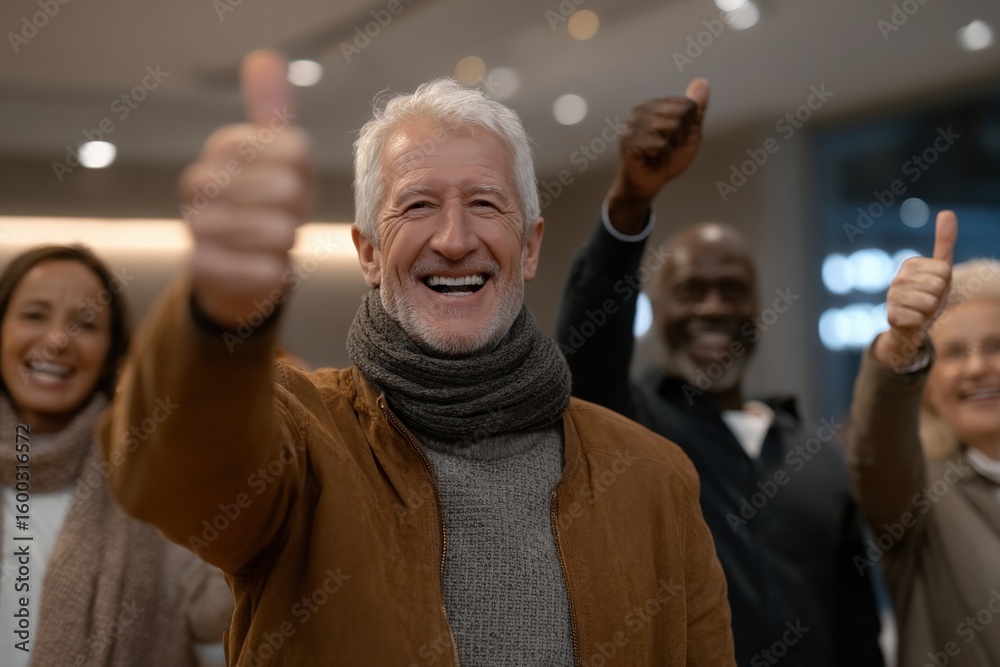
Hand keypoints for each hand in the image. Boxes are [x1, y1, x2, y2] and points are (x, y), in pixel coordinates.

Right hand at [181, 49, 312, 327]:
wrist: (239, 267)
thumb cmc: (265, 204)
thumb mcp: (274, 156)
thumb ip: (272, 112)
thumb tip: (264, 57)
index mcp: (221, 150)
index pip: (278, 146)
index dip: (298, 166)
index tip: (296, 177)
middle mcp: (199, 183)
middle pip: (275, 187)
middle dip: (295, 203)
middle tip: (293, 213)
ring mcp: (196, 225)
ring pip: (265, 228)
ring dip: (285, 236)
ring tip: (284, 237)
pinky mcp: (201, 267)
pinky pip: (249, 268)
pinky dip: (271, 269)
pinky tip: (275, 267)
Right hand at [606, 78, 708, 234]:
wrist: (646, 186)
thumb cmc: (666, 159)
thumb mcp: (688, 132)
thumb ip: (696, 109)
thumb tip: (702, 81)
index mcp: (653, 104)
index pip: (689, 105)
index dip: (689, 127)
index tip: (674, 140)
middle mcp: (639, 110)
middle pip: (682, 114)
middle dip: (681, 137)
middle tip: (666, 149)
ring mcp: (632, 125)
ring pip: (672, 127)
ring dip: (672, 147)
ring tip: (658, 154)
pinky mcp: (629, 142)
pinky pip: (661, 144)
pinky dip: (663, 157)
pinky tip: (652, 160)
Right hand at [874, 210, 956, 367]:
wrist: (911, 325)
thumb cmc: (929, 295)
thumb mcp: (941, 269)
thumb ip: (945, 242)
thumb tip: (947, 211)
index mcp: (910, 264)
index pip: (944, 271)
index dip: (945, 283)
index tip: (935, 288)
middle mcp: (897, 278)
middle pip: (937, 287)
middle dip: (938, 298)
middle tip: (928, 301)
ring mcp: (892, 297)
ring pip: (929, 303)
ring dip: (929, 312)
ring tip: (921, 311)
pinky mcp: (890, 316)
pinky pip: (918, 318)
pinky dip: (920, 323)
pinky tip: (912, 321)